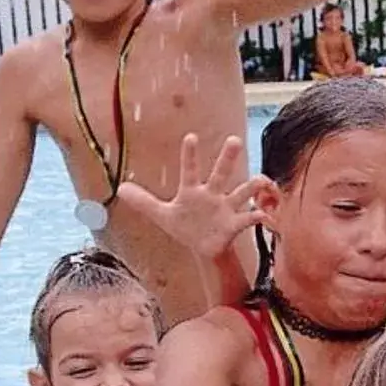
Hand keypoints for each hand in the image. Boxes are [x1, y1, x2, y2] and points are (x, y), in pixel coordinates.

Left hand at [115, 134, 271, 261]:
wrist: (203, 247)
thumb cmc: (185, 225)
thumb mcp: (162, 215)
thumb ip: (143, 201)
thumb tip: (119, 188)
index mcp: (193, 191)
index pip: (190, 170)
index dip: (190, 155)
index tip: (191, 137)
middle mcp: (212, 194)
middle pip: (221, 173)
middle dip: (227, 158)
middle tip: (234, 140)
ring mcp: (226, 208)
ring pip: (241, 193)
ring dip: (251, 187)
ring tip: (260, 180)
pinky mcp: (235, 224)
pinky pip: (248, 219)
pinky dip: (257, 217)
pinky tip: (265, 217)